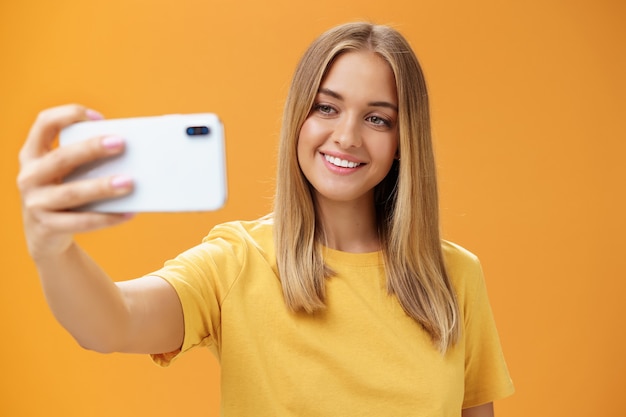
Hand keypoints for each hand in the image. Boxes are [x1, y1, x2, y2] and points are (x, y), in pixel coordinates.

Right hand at [17, 104, 133, 260]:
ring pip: (72, 193)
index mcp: (33, 155)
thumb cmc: (64, 194)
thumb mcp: (64, 173)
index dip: (68, 114)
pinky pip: (82, 222)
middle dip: (91, 148)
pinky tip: (129, 213)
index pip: (44, 123)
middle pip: (61, 157)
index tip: (97, 117)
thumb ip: (84, 160)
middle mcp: (29, 176)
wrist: (44, 236)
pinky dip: (108, 217)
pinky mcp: (47, 227)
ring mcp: (36, 202)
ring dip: (102, 187)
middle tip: (120, 143)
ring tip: (129, 182)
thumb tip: (128, 153)